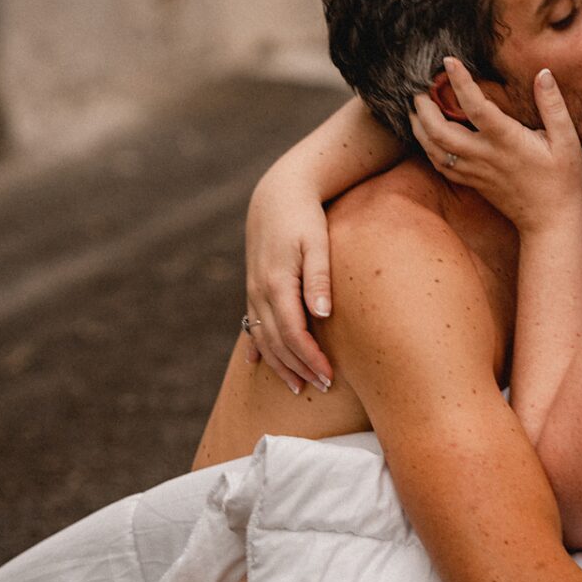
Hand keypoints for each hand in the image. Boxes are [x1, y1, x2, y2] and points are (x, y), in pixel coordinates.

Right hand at [239, 168, 335, 393]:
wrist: (277, 194)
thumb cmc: (304, 217)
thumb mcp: (317, 242)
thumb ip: (319, 278)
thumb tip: (322, 313)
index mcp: (277, 283)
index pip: (293, 334)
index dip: (310, 358)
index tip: (329, 377)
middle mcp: (260, 291)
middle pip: (277, 342)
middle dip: (298, 368)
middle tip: (320, 387)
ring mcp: (253, 290)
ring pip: (263, 337)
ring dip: (279, 364)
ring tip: (298, 386)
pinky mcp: (253, 286)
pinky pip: (252, 324)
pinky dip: (258, 346)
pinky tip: (258, 363)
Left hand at [410, 57, 581, 232]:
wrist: (550, 221)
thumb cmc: (562, 179)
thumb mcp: (567, 140)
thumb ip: (553, 106)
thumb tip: (543, 74)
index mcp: (506, 141)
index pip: (476, 107)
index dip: (460, 82)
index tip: (448, 61)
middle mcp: (484, 156)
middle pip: (439, 131)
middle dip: (424, 107)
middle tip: (419, 87)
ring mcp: (474, 171)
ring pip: (433, 149)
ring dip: (419, 127)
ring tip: (416, 107)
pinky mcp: (471, 182)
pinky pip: (440, 165)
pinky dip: (427, 146)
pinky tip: (426, 134)